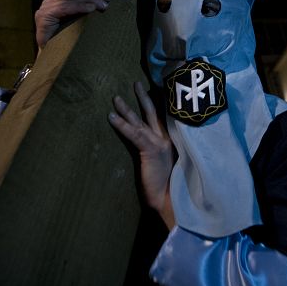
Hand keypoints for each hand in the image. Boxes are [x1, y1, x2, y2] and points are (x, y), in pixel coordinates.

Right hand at [34, 0, 109, 50]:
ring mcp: (46, 8)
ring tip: (104, 4)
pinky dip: (80, 7)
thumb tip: (102, 2)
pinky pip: (65, 8)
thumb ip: (82, 11)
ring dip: (91, 0)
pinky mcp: (45, 16)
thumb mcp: (76, 22)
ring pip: (72, 0)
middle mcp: (50, 2)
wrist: (49, 57)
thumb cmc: (65, 42)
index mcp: (56, 2)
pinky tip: (91, 8)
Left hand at [108, 82, 175, 228]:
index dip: (159, 104)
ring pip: (141, 120)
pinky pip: (133, 134)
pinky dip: (121, 124)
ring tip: (115, 98)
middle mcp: (167, 139)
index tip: (155, 90)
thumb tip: (158, 152)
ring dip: (126, 108)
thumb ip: (164, 155)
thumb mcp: (169, 166)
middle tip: (136, 84)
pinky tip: (110, 116)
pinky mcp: (151, 150)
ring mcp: (159, 143)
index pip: (165, 119)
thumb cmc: (173, 188)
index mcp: (173, 142)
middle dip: (144, 98)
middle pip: (154, 113)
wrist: (175, 201)